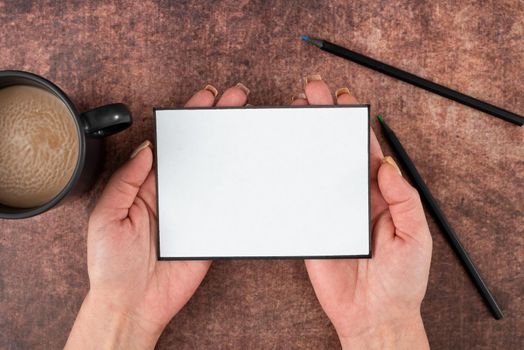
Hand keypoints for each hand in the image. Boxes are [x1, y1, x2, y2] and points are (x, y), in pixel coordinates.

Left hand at [66, 83, 249, 349]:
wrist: (132, 302)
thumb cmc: (112, 264)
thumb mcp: (106, 215)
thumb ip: (127, 181)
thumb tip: (147, 149)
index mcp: (146, 185)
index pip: (171, 144)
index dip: (187, 119)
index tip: (203, 99)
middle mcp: (172, 193)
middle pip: (198, 151)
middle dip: (217, 123)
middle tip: (236, 98)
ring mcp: (193, 210)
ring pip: (215, 172)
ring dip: (231, 147)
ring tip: (246, 121)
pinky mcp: (208, 230)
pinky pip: (225, 204)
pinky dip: (239, 186)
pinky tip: (251, 165)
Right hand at [294, 76, 431, 348]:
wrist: (374, 316)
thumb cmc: (401, 280)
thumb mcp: (415, 236)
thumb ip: (402, 198)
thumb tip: (386, 165)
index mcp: (381, 196)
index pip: (367, 151)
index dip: (357, 124)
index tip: (346, 99)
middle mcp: (354, 198)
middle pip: (338, 152)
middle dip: (326, 119)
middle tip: (312, 92)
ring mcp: (331, 211)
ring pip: (316, 168)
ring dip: (306, 141)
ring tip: (295, 113)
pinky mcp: (311, 226)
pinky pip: (301, 197)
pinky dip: (291, 176)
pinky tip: (283, 155)